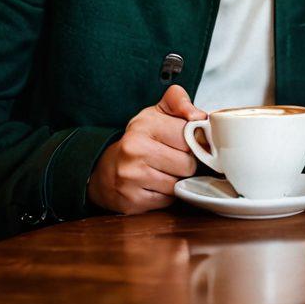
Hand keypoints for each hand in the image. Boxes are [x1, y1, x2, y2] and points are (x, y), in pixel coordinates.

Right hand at [87, 85, 205, 214]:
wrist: (105, 171)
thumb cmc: (138, 141)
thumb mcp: (156, 113)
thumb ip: (179, 102)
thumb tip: (199, 117)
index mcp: (144, 126)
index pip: (189, 136)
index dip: (194, 140)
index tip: (189, 141)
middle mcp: (135, 150)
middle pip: (188, 164)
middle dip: (186, 163)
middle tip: (174, 158)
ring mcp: (131, 178)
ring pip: (179, 184)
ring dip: (177, 180)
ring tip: (164, 171)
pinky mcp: (132, 201)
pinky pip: (168, 200)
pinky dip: (166, 195)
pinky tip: (155, 185)